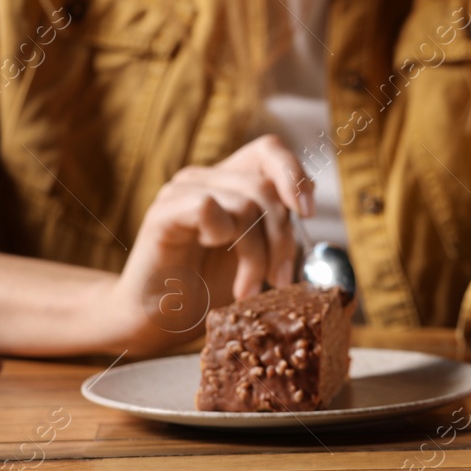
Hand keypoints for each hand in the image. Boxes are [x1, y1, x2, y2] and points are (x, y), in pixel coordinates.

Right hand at [107, 136, 310, 351]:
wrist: (161, 320)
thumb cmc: (210, 286)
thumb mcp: (259, 252)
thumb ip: (280, 225)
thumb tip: (309, 205)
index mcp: (231, 181)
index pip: (270, 150)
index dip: (294, 175)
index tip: (307, 215)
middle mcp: (206, 178)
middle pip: (266, 186)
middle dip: (282, 239)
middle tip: (280, 278)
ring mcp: (181, 191)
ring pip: (245, 203)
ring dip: (257, 254)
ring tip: (249, 288)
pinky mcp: (163, 213)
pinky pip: (208, 207)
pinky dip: (221, 235)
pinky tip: (211, 255)